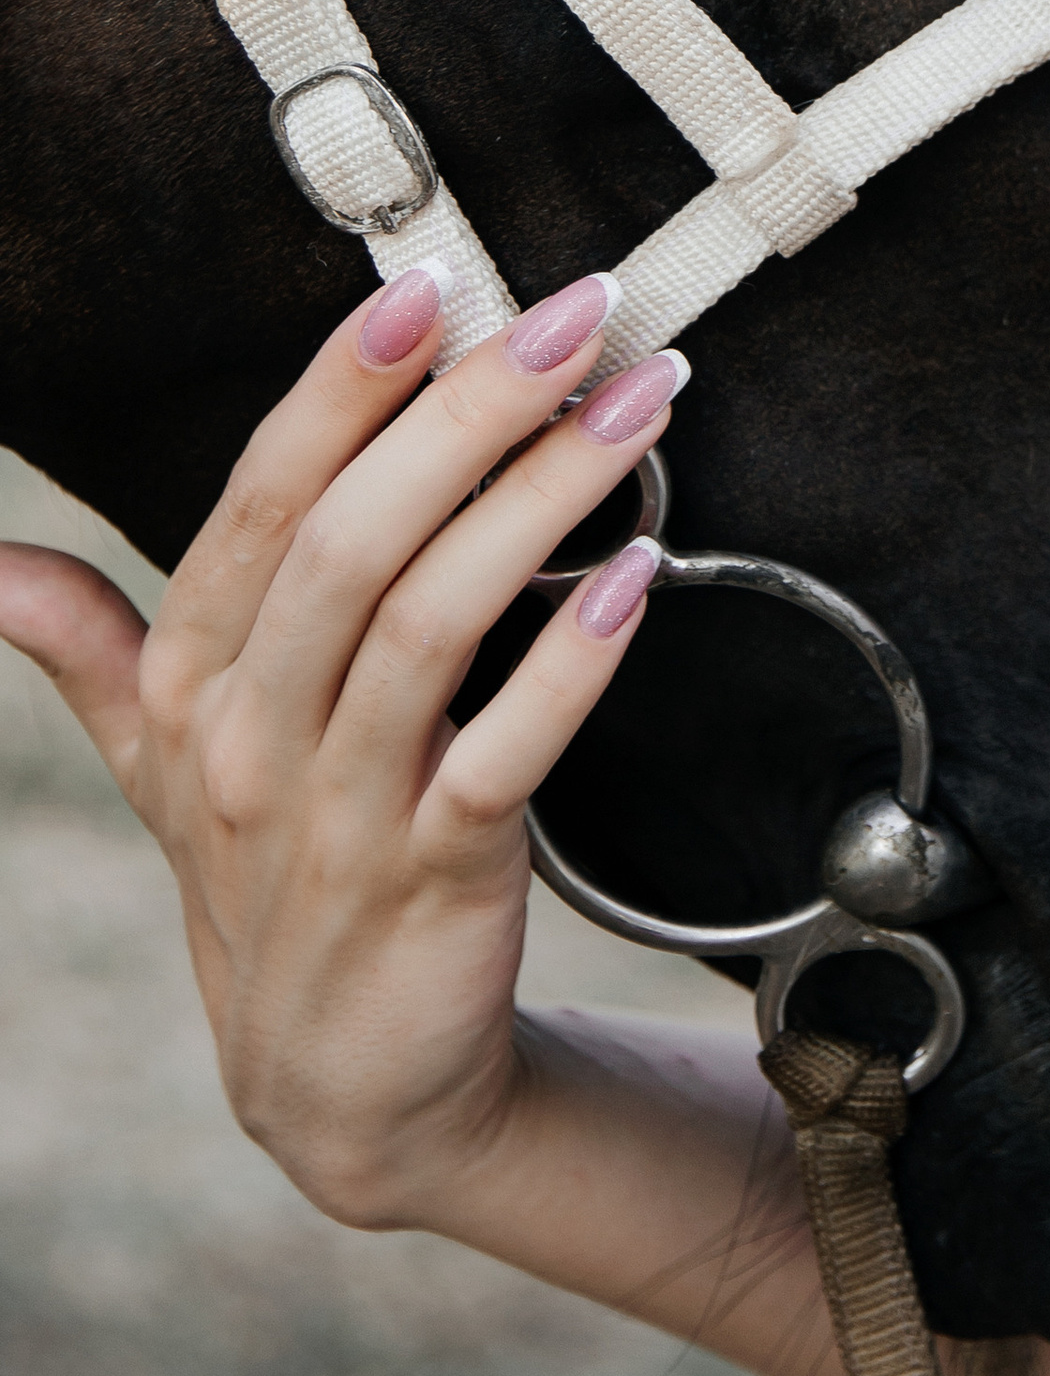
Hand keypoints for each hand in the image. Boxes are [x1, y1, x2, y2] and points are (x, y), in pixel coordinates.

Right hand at [0, 265, 688, 1231]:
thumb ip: (87, 646)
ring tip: (637, 409)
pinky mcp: (436, 883)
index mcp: (194, 679)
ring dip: (542, 503)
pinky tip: (634, 580)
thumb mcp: (156, 760)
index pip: (261, 503)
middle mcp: (252, 738)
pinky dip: (567, 668)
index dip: (339, 391)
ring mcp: (341, 813)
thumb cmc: (265, 878)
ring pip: (429, 627)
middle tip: (577, 316)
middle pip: (353, 543)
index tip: (427, 288)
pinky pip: (499, 759)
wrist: (341, 1087)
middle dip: (467, 412)